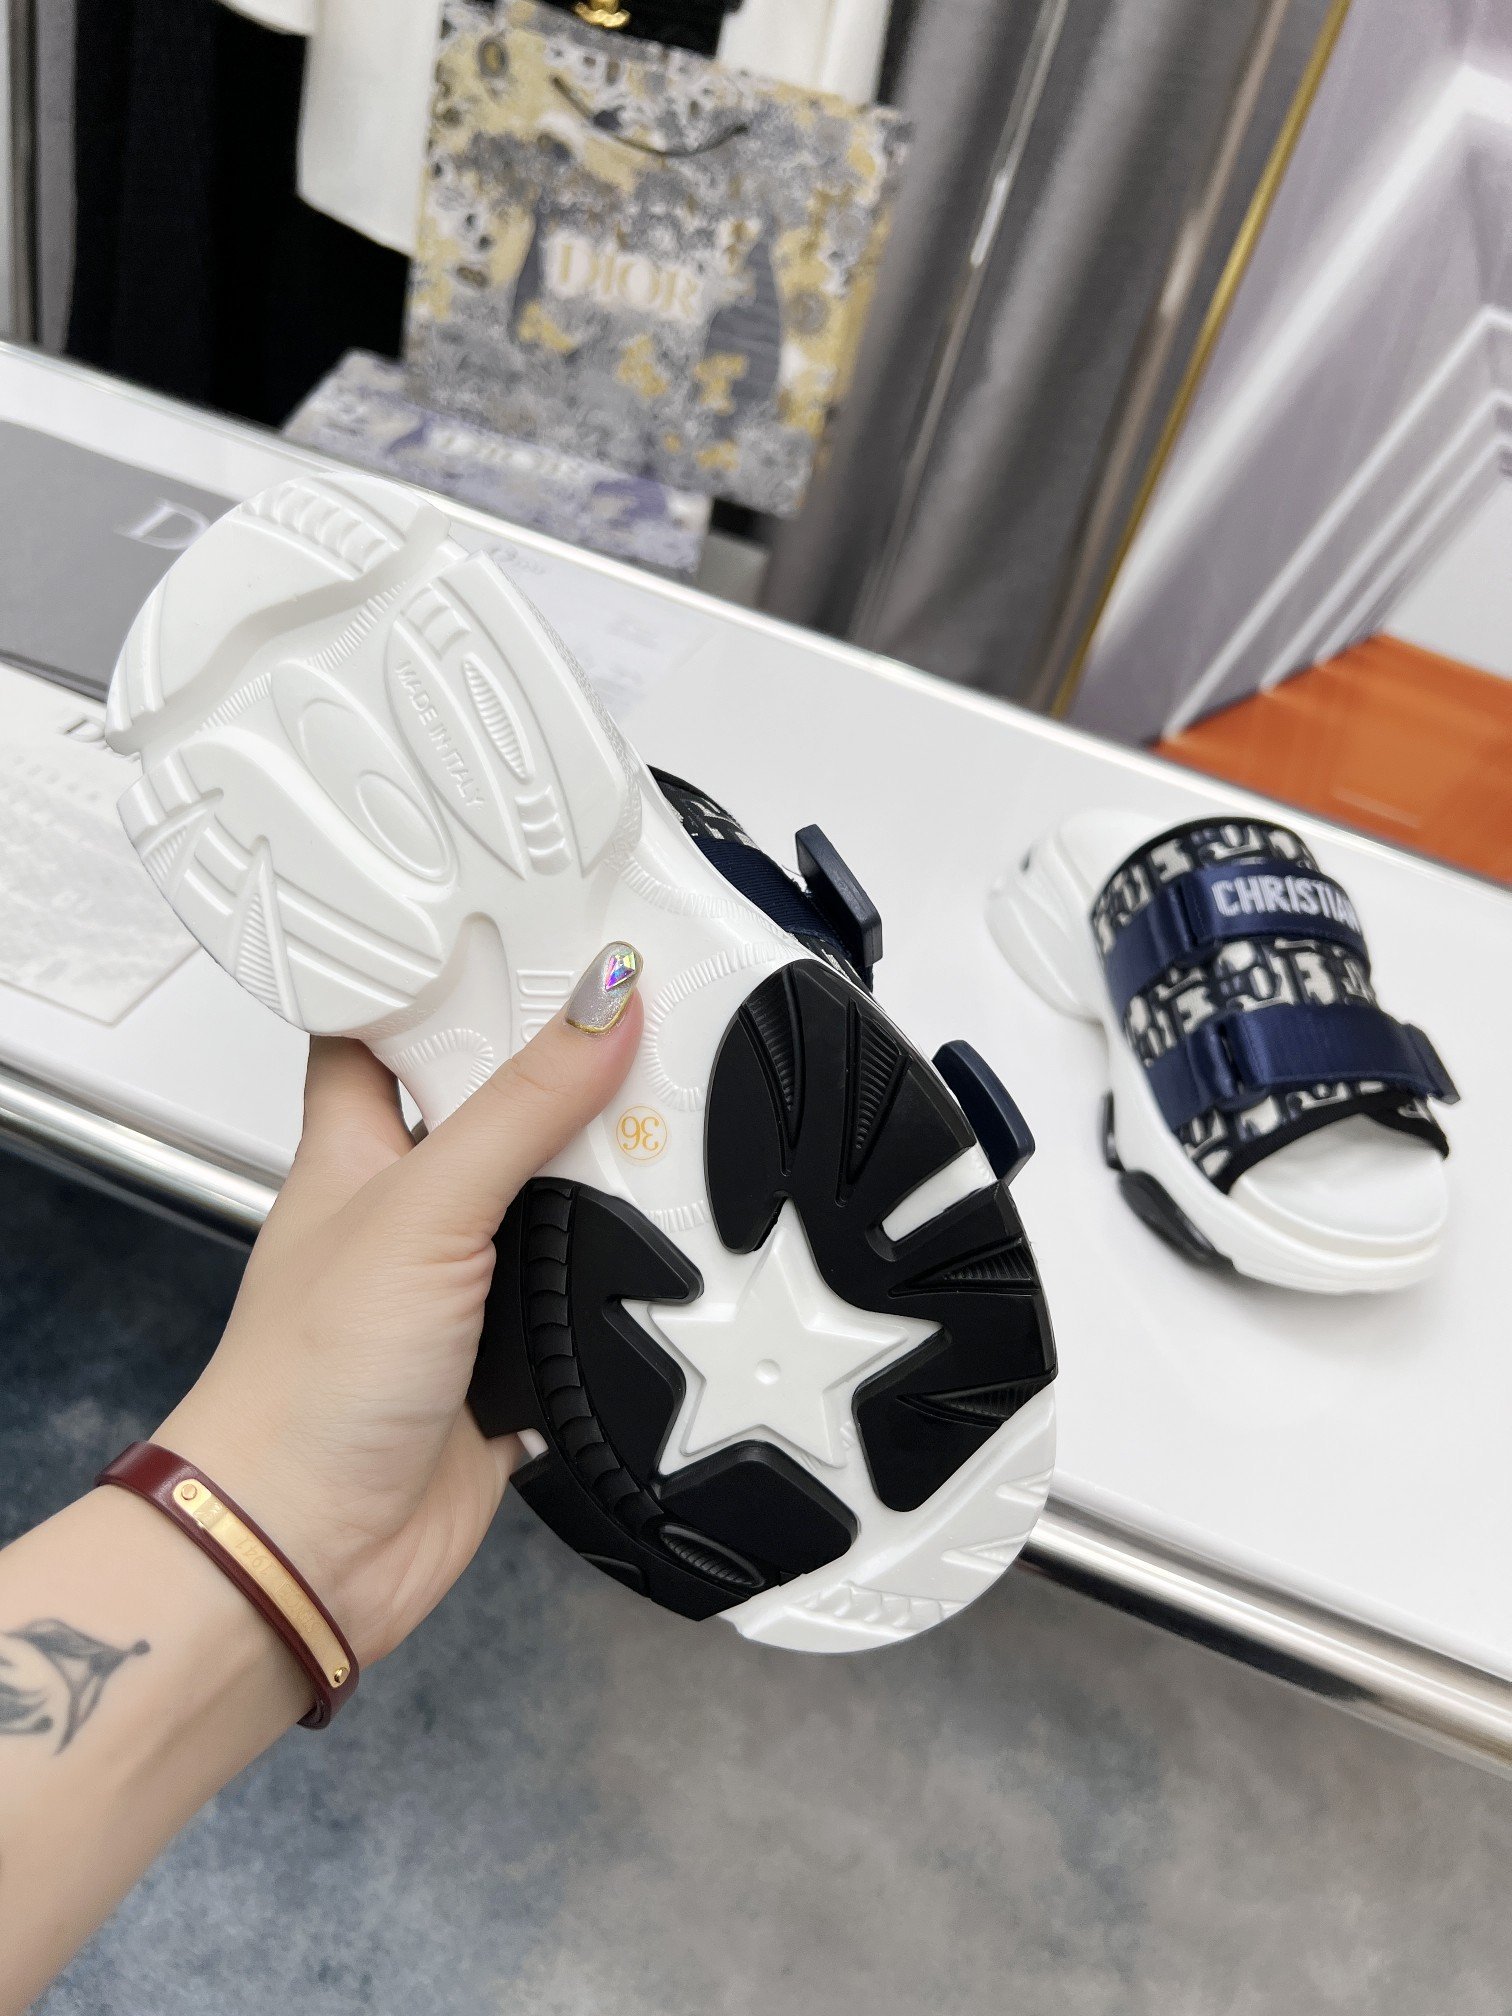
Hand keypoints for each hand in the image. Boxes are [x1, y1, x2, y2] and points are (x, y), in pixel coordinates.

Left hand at [156, 944, 642, 1670]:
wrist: (313, 1546)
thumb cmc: (304, 1383)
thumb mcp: (424, 1207)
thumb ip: (522, 1104)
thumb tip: (604, 1001)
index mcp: (357, 1142)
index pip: (390, 1021)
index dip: (447, 968)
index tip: (527, 920)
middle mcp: (409, 1204)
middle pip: (498, 1102)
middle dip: (568, 1069)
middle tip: (648, 1012)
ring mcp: (462, 1280)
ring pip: (554, 1195)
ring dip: (612, 1175)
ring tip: (686, 1113)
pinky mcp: (510, 1353)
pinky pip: (586, 1292)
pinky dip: (632, 1275)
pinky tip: (682, 1241)